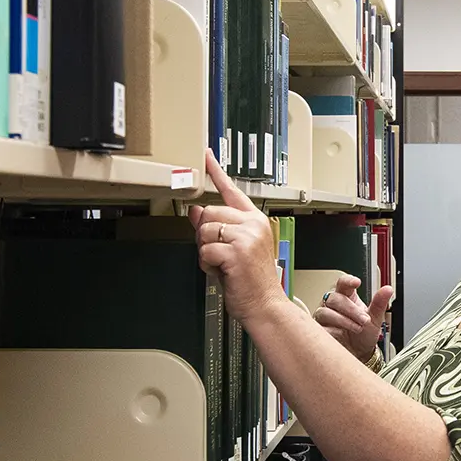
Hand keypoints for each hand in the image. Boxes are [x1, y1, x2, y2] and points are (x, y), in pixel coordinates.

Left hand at [189, 151, 285, 320]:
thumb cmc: (251, 281)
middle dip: (204, 234)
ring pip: (204, 229)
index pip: (231, 190)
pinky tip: (222, 272)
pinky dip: (207, 264)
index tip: (206, 155)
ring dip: (205, 250)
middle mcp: (252, 224)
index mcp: (254, 220)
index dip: (216, 171)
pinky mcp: (237, 251)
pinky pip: (204, 249)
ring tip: (221, 264)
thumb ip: (215, 227)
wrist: (265, 305)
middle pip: (209, 211)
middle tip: (216, 253)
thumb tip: (195, 210)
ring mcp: (246, 236)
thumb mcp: (232, 249)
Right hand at [315, 273, 394, 362]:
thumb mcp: (375, 319)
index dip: (348, 281)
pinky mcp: (319, 330)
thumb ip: (379, 303)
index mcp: (347, 297)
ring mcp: (324, 317)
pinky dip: (332, 330)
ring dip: (343, 320)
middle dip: (351, 309)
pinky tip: (342, 335)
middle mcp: (333, 305)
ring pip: (325, 311)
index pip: (343, 283)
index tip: (356, 283)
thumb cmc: (364, 335)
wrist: (359, 354)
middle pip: (335, 298)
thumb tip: (388, 289)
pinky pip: (319, 327)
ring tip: (357, 328)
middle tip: (364, 319)